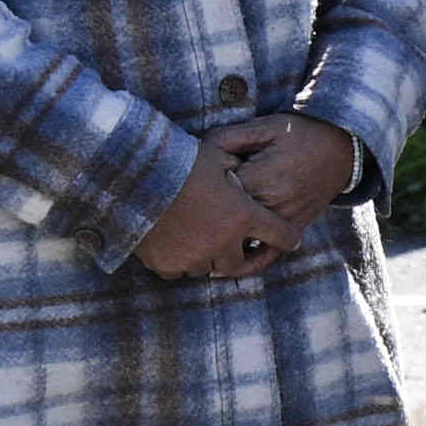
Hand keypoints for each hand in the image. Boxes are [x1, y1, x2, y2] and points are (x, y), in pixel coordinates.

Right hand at [129, 146, 282, 278]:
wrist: (133, 176)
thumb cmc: (178, 160)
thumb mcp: (215, 155)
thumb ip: (233, 167)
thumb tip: (239, 171)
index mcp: (242, 216)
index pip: (279, 234)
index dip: (288, 237)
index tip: (292, 241)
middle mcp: (221, 243)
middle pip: (239, 265)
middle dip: (242, 259)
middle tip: (241, 252)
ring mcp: (192, 257)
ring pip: (206, 269)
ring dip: (207, 258)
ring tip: (200, 243)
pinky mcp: (165, 264)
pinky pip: (177, 270)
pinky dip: (179, 261)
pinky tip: (175, 246)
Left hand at [205, 112, 363, 241]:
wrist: (343, 146)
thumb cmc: (300, 133)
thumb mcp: (264, 126)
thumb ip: (230, 137)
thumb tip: (198, 147)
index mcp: (262, 178)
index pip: (218, 192)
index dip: (203, 187)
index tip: (198, 180)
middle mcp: (274, 203)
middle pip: (228, 219)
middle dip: (210, 213)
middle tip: (196, 206)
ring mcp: (285, 219)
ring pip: (244, 239)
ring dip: (225, 235)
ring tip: (204, 233)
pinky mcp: (295, 227)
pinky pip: (269, 252)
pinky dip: (250, 257)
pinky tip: (232, 256)